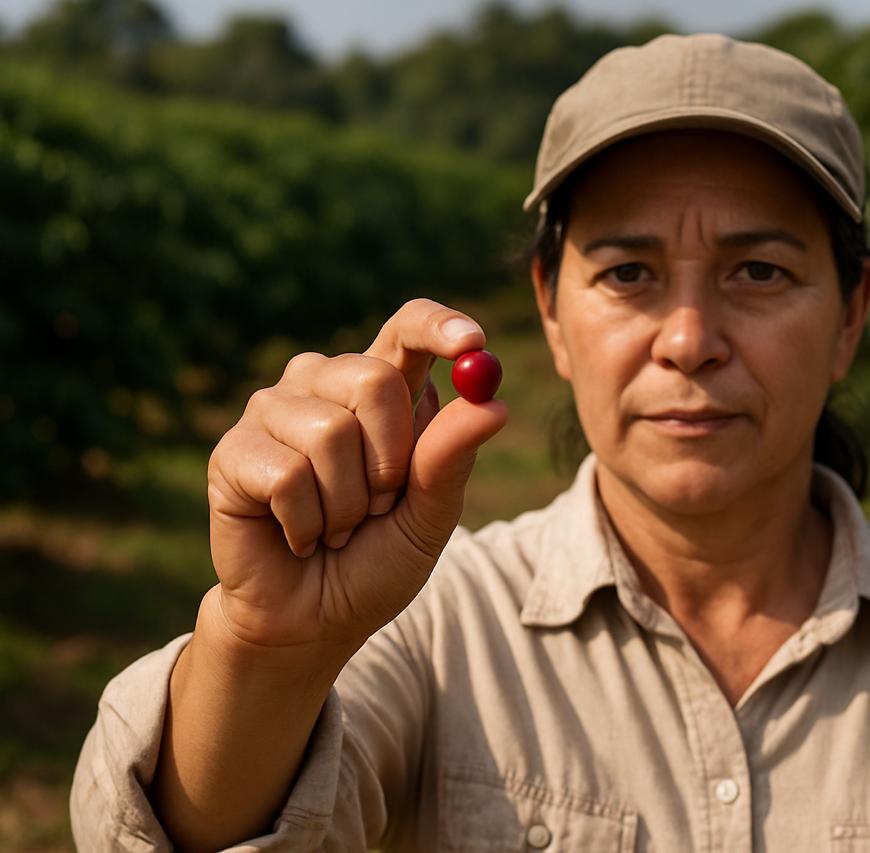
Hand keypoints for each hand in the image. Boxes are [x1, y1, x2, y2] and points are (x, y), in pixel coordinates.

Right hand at [205, 298, 507, 652]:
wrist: (313, 621)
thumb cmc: (376, 560)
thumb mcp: (429, 517)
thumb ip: (451, 460)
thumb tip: (492, 404)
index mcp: (382, 390)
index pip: (408, 328)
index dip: (439, 326)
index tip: (474, 343)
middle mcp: (325, 384)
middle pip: (374, 378)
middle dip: (391, 461)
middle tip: (380, 505)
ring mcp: (274, 411)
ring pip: (331, 433)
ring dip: (348, 504)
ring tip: (335, 527)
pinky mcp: (234, 451)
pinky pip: (288, 475)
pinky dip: (307, 523)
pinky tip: (297, 537)